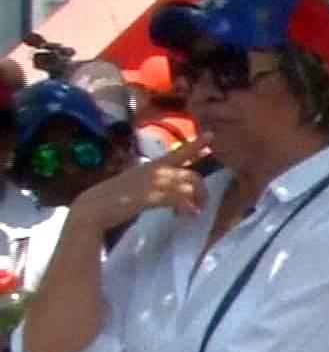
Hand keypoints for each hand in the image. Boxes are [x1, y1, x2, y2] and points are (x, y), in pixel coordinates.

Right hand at [72, 135, 212, 231]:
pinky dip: (188, 208)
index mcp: (151, 165)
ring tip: (194, 212)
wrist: (94, 207)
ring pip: (189, 186)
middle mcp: (155, 170)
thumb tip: (165, 193)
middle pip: (191, 175)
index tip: (211, 135)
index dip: (196, 144)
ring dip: (196, 201)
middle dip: (201, 190)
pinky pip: (181, 200)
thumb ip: (151, 183)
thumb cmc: (111, 198)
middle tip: (200, 204)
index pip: (178, 152)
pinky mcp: (153, 196)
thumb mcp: (134, 184)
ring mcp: (154, 182)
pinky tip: (188, 216)